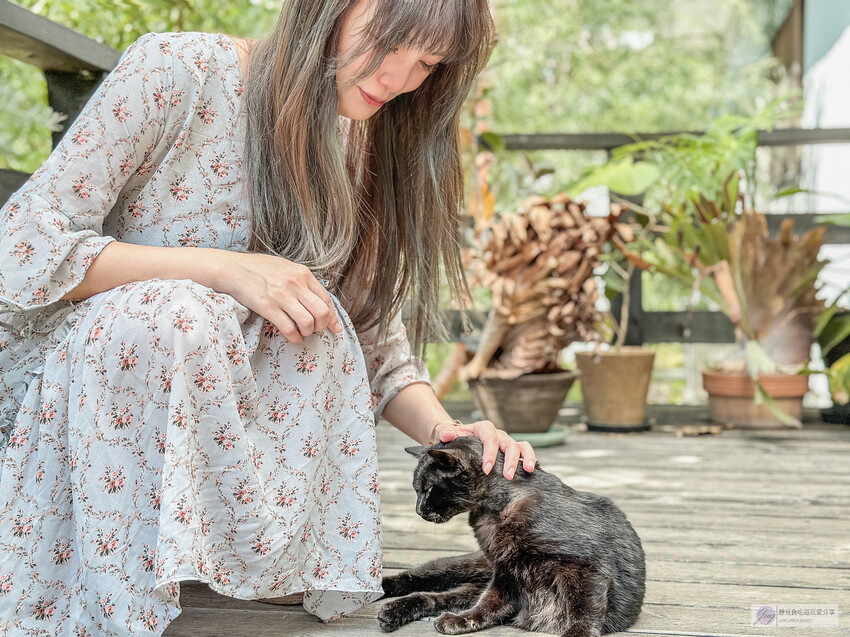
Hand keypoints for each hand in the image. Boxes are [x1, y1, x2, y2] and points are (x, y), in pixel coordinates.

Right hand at [213, 251, 341, 342]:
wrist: (232, 268)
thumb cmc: (258, 268)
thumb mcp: (285, 267)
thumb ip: (301, 281)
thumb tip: (315, 299)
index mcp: (302, 273)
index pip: (326, 299)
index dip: (333, 317)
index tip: (334, 328)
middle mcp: (295, 284)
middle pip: (322, 312)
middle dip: (322, 326)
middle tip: (315, 330)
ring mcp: (281, 295)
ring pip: (308, 322)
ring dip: (307, 332)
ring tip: (302, 333)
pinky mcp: (267, 306)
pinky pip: (288, 328)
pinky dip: (294, 337)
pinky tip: (292, 337)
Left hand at [433, 420, 535, 479]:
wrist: (458, 439)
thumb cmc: (453, 439)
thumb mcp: (446, 435)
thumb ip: (445, 433)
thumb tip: (447, 435)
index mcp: (482, 428)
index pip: (489, 438)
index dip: (490, 453)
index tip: (486, 469)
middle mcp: (497, 434)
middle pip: (508, 443)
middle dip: (509, 460)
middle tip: (507, 477)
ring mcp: (506, 442)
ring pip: (520, 446)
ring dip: (525, 457)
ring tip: (528, 471)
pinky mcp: (511, 451)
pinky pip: (524, 452)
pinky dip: (531, 459)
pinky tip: (535, 472)